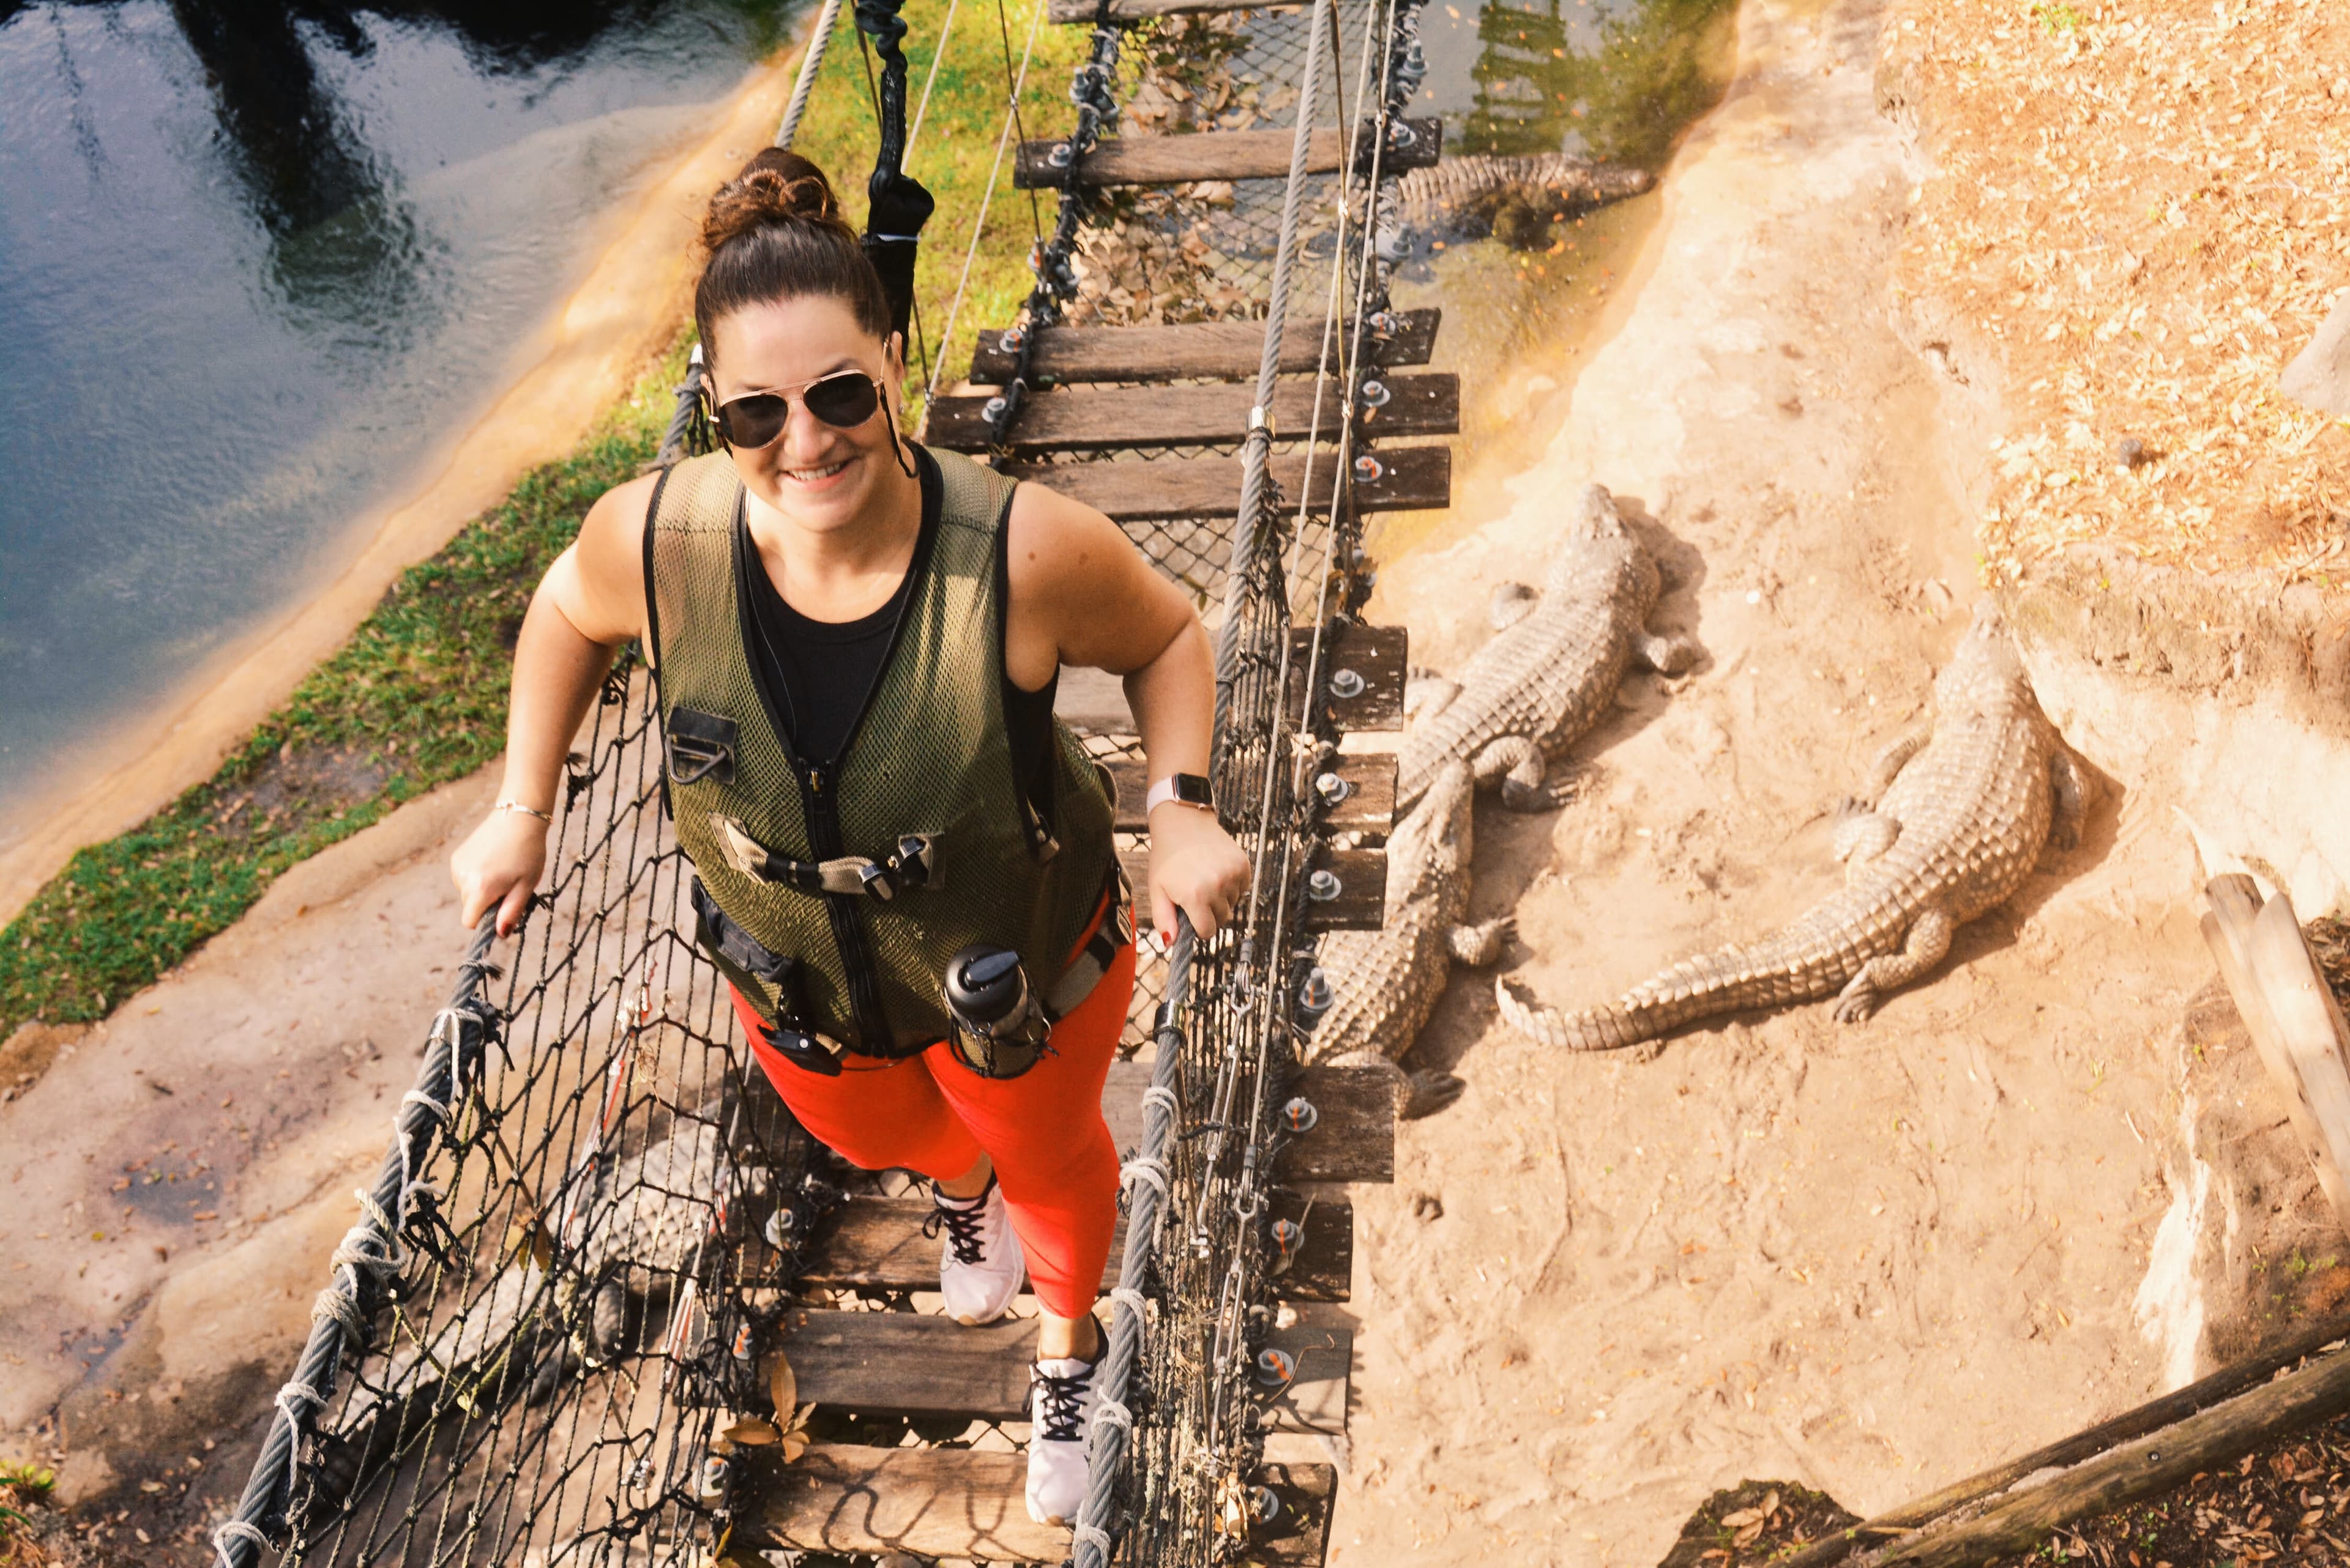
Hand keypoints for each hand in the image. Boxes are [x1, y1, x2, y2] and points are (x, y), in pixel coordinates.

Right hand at [452, 809, 548, 935]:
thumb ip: (511, 912)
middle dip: (486, 903)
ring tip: (501, 870)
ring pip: (466, 892)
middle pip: (469, 907)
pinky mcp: (456, 857)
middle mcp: (463, 878)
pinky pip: (463, 878)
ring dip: (481, 889)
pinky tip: (491, 861)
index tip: (501, 910)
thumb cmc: (527, 854)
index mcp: (480, 889)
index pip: (470, 921)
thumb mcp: (525, 887)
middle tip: (508, 884)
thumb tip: (500, 934)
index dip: (485, 921)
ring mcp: (457, 867)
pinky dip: (476, 876)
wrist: (518, 817)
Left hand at [1146, 803, 1248, 938]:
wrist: (1182, 822)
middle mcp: (1217, 886)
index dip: (1197, 926)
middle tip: (1195, 892)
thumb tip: (1171, 943)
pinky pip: (1242, 888)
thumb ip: (1163, 919)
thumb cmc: (1166, 858)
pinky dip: (1232, 885)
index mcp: (1194, 896)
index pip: (1207, 931)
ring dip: (1221, 898)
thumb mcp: (1157, 889)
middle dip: (1209, 912)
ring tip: (1204, 878)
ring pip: (1233, 904)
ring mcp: (1232, 874)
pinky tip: (1216, 871)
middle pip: (1221, 919)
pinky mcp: (1243, 864)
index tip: (1190, 913)